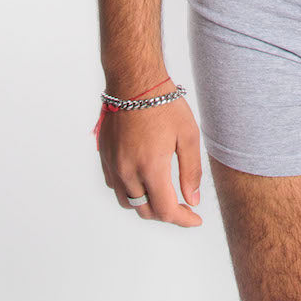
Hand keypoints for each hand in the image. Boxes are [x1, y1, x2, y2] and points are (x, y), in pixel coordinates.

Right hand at [99, 90, 204, 225]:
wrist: (134, 81)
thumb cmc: (164, 104)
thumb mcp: (187, 135)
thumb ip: (191, 171)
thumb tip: (193, 200)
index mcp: (151, 167)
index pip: (166, 210)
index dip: (183, 219)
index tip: (195, 218)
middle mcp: (128, 171)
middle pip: (146, 211)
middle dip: (166, 214)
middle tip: (183, 206)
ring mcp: (113, 165)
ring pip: (128, 202)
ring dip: (146, 204)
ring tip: (163, 194)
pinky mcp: (105, 157)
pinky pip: (116, 186)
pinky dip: (130, 191)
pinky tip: (143, 179)